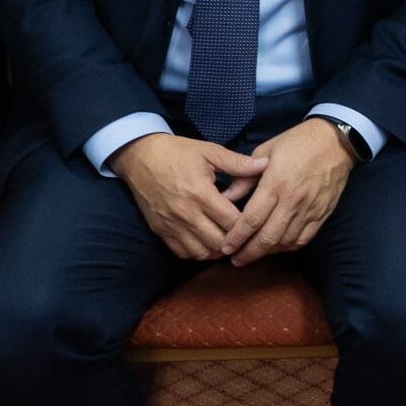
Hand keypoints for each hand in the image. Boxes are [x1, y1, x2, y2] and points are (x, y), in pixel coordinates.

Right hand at [110, 132, 268, 259]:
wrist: (139, 156)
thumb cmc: (176, 152)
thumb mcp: (208, 151)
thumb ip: (238, 162)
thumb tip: (265, 164)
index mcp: (200, 193)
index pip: (232, 222)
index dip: (247, 224)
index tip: (253, 219)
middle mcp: (186, 213)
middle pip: (219, 242)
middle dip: (234, 241)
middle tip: (243, 234)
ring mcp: (171, 225)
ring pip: (201, 253)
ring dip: (217, 250)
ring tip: (226, 239)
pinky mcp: (160, 230)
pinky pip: (182, 253)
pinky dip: (197, 252)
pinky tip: (206, 241)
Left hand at [219, 119, 354, 264]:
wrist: (335, 141)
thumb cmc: (297, 142)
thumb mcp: (265, 150)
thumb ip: (244, 177)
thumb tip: (225, 197)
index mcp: (276, 183)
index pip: (252, 219)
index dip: (237, 237)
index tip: (226, 247)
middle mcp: (292, 200)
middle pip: (268, 237)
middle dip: (249, 253)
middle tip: (236, 260)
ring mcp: (309, 209)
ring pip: (285, 241)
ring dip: (268, 252)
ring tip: (253, 254)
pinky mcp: (322, 213)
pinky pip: (304, 238)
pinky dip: (288, 247)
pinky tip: (277, 247)